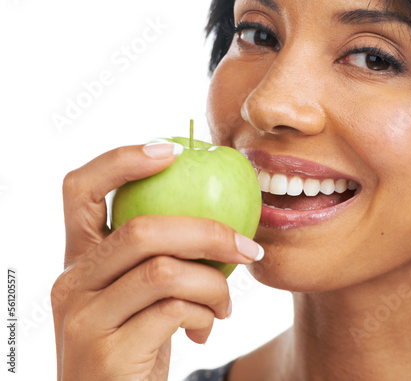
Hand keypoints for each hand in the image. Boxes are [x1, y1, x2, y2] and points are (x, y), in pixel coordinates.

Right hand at [51, 142, 261, 379]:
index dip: (123, 160)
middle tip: (246, 246)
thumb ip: (158, 256)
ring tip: (225, 303)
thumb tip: (218, 216)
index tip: (174, 150)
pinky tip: (208, 326)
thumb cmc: (136, 340)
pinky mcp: (108, 352)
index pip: (80, 189)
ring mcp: (84, 317)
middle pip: (142, 229)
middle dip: (208, 232)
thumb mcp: (139, 294)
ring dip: (214, 283)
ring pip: (165, 270)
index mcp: (79, 258)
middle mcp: (72, 281)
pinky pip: (175, 310)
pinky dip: (205, 312)